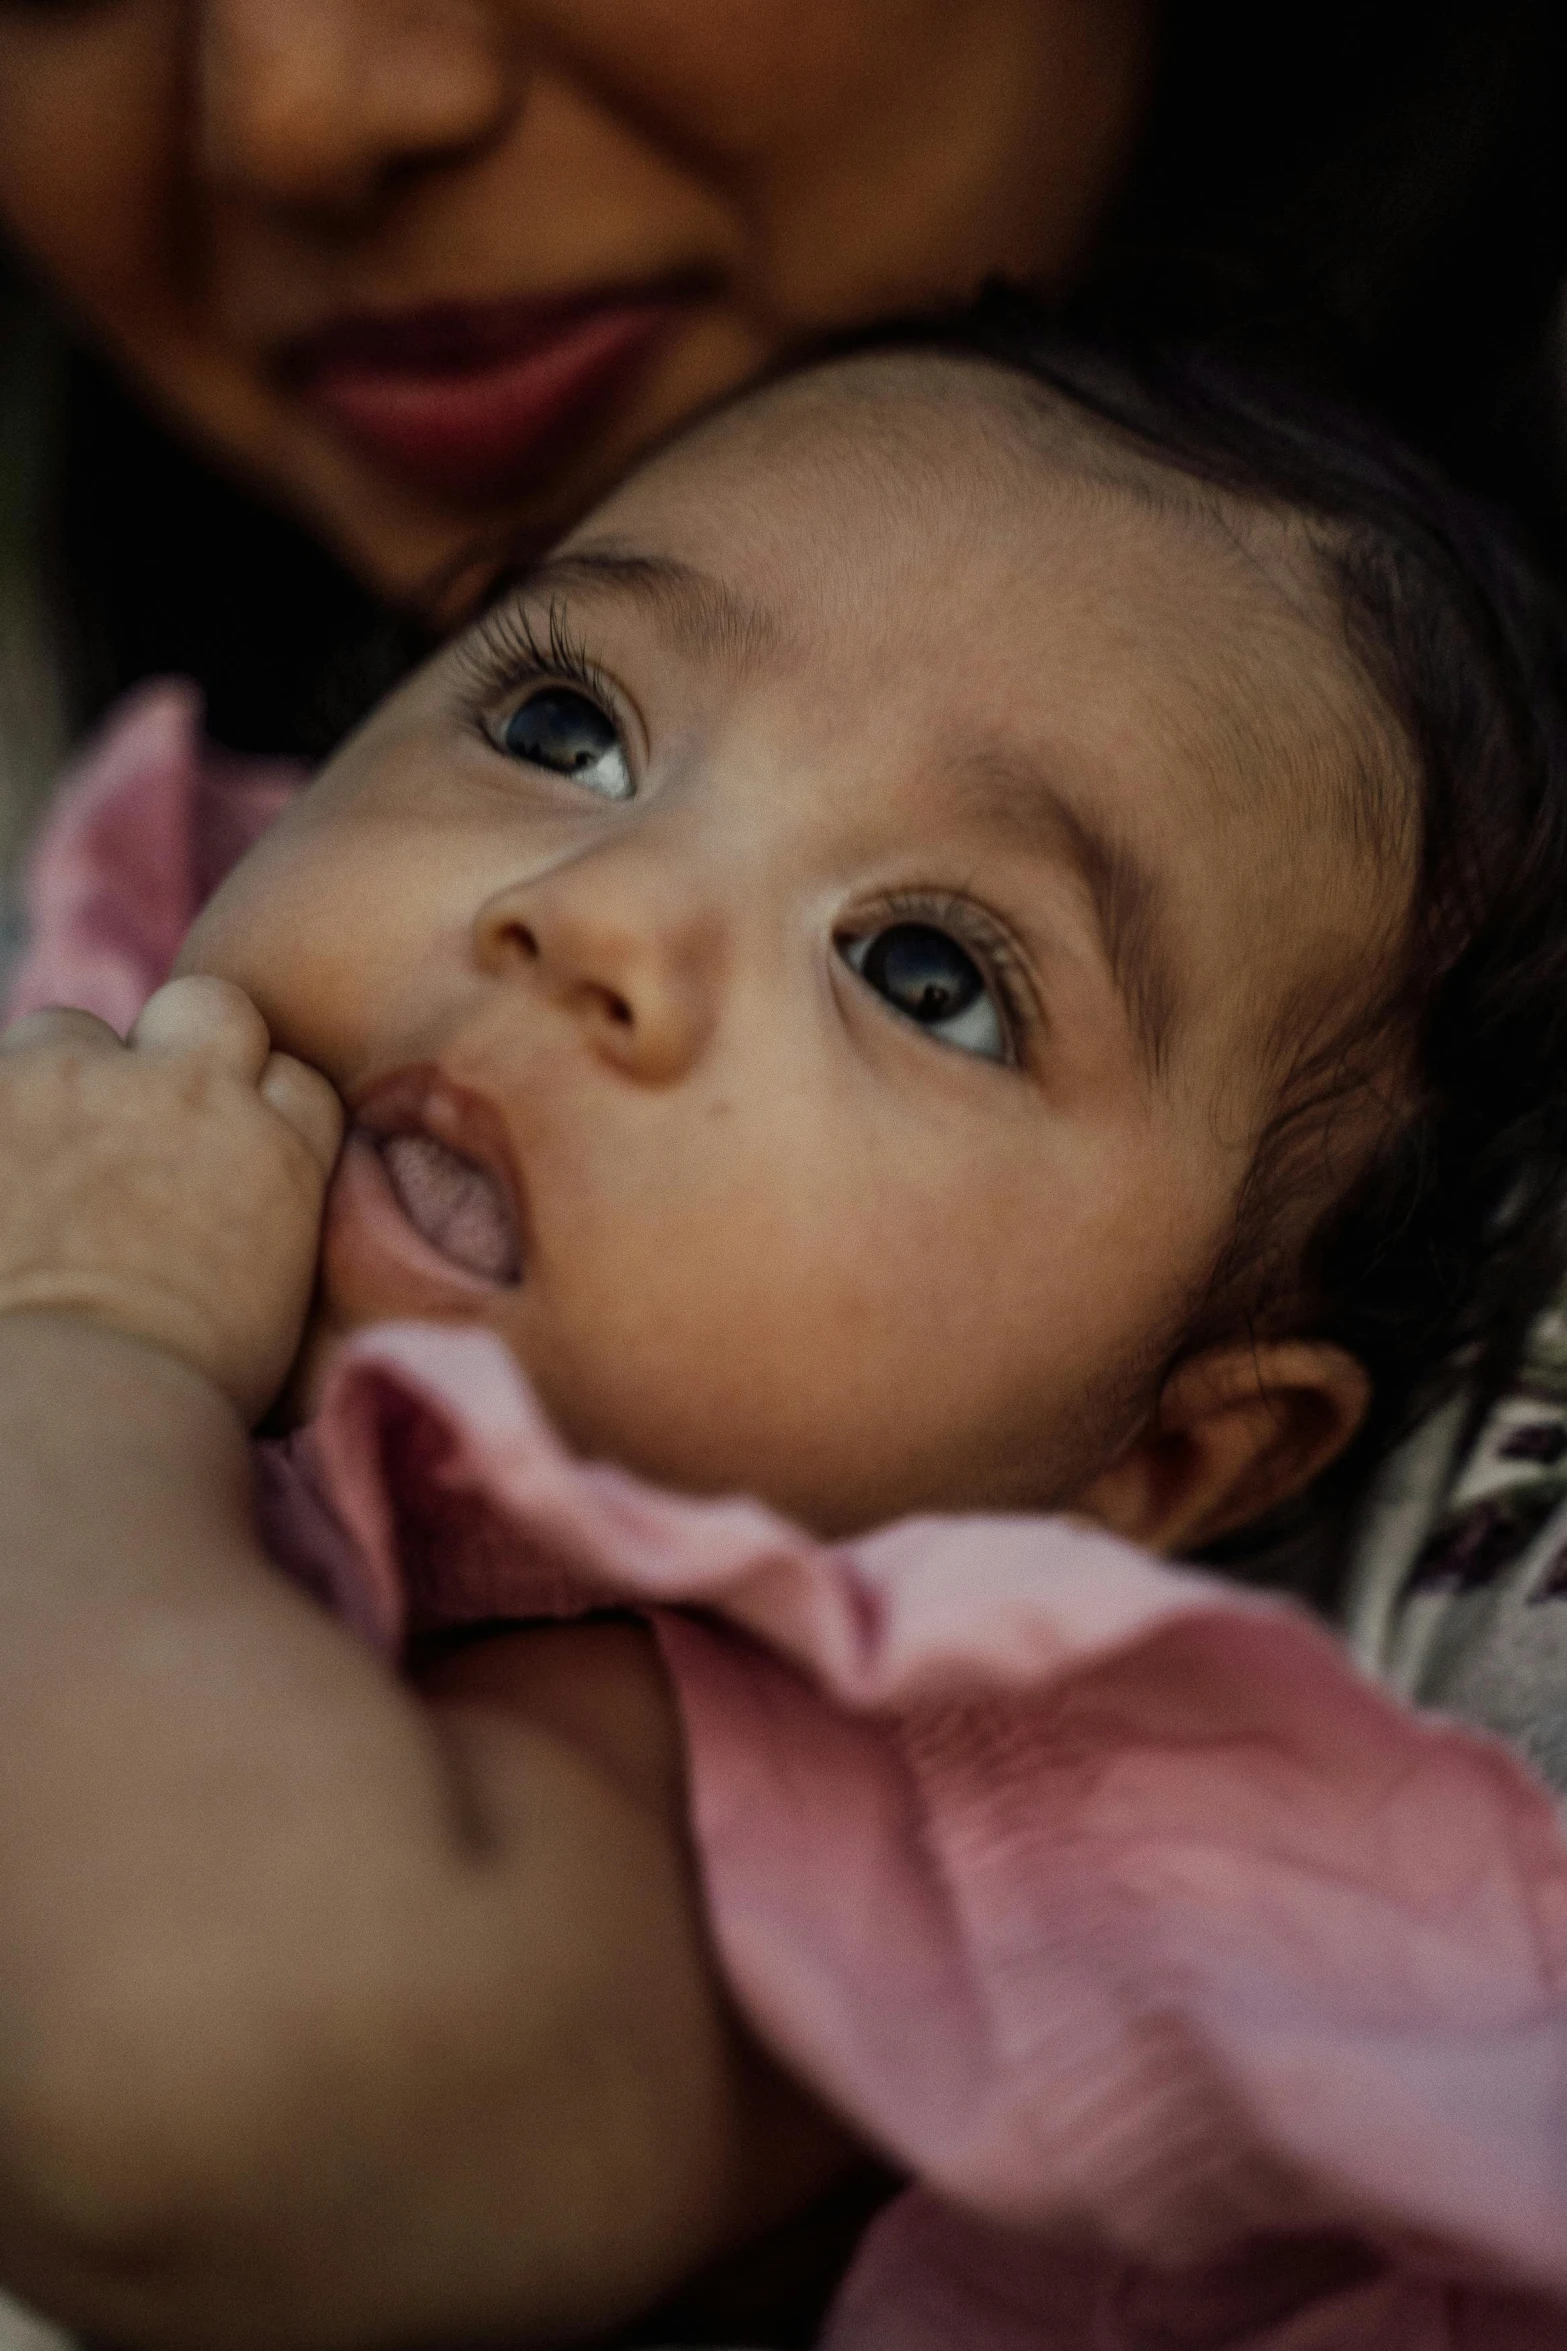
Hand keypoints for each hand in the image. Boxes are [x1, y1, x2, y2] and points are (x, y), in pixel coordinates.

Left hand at [0, 977, 341, 1419]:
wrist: (69, 1408)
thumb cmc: (173, 1402)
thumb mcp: (275, 1314)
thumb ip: (267, 1230)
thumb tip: (238, 1227)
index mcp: (276, 1151)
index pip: (294, 1079)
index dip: (258, 1109)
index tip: (225, 1154)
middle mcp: (190, 1093)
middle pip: (209, 1010)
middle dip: (182, 1049)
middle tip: (139, 1125)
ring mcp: (79, 1082)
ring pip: (71, 1030)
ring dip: (61, 1079)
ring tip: (36, 1165)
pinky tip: (2, 1189)